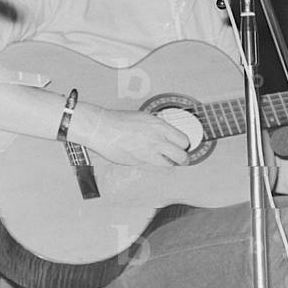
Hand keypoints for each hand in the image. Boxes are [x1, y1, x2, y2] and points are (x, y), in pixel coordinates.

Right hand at [68, 103, 189, 167]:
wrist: (103, 129)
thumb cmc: (119, 121)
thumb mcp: (144, 118)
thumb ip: (157, 128)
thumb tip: (166, 136)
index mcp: (160, 126)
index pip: (184, 140)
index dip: (184, 145)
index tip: (182, 146)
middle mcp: (157, 140)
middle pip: (181, 156)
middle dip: (183, 159)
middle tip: (180, 159)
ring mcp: (149, 153)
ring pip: (170, 166)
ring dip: (170, 165)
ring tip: (167, 163)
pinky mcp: (139, 162)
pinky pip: (155, 169)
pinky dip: (156, 168)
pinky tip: (152, 163)